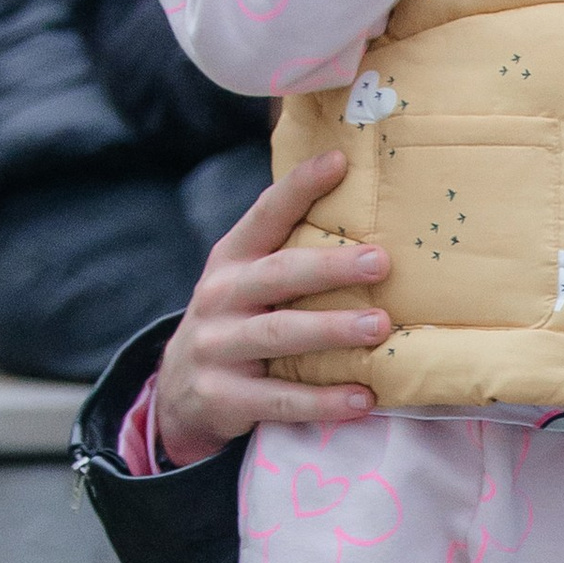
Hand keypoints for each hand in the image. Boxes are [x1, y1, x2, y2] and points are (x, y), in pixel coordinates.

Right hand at [150, 155, 388, 467]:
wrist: (182, 391)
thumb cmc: (238, 322)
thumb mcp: (247, 281)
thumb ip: (288, 254)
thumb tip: (365, 214)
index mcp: (232, 260)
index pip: (265, 215)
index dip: (299, 187)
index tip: (340, 162)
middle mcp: (220, 296)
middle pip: (278, 275)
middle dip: (330, 267)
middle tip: (381, 262)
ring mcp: (217, 347)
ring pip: (279, 335)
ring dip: (332, 330)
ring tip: (380, 327)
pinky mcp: (224, 397)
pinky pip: (280, 399)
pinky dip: (323, 400)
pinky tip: (362, 398)